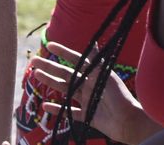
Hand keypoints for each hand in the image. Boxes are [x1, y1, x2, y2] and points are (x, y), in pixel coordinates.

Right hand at [27, 41, 145, 143]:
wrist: (129, 121)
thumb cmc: (120, 97)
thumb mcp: (106, 76)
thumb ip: (97, 61)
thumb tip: (93, 42)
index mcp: (94, 74)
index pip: (75, 60)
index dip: (63, 52)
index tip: (49, 45)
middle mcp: (89, 85)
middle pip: (65, 74)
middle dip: (50, 67)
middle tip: (34, 61)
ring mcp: (87, 100)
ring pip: (64, 90)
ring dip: (50, 82)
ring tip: (36, 75)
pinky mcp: (87, 116)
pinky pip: (69, 112)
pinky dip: (57, 109)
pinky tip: (45, 105)